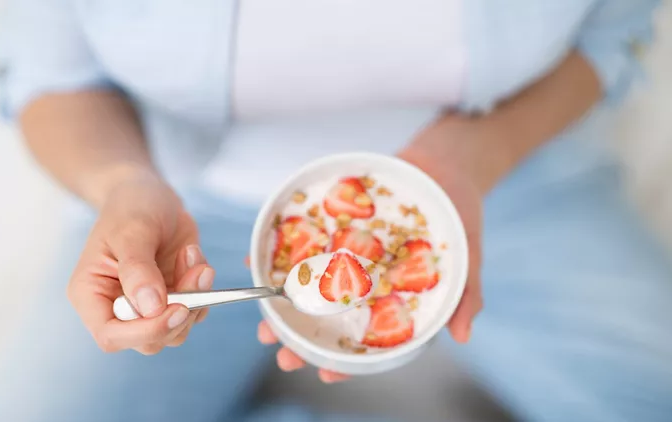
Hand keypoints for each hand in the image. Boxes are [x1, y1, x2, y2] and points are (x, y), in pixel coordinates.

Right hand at [67, 172, 213, 353]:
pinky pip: (194, 312)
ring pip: (175, 330)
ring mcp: (147, 306)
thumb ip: (138, 270)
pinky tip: (193, 256)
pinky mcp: (172, 298)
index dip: (145, 331)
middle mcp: (117, 308)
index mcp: (91, 295)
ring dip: (195, 298)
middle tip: (196, 273)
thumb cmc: (130, 207)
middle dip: (178, 313)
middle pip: (148, 341)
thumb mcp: (131, 231)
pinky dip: (203, 289)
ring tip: (192, 256)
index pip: (111, 335)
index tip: (176, 309)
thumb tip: (151, 308)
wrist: (149, 194)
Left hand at [254, 114, 484, 381]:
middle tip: (280, 352)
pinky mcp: (332, 230)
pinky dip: (277, 254)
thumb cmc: (458, 217)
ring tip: (263, 318)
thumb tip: (463, 336)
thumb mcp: (468, 259)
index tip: (324, 375)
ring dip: (282, 305)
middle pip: (327, 321)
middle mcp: (363, 284)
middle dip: (301, 339)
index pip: (365, 343)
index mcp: (391, 302)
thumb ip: (465, 297)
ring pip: (308, 288)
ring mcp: (345, 257)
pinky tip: (256, 263)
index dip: (344, 363)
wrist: (445, 165)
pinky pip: (301, 244)